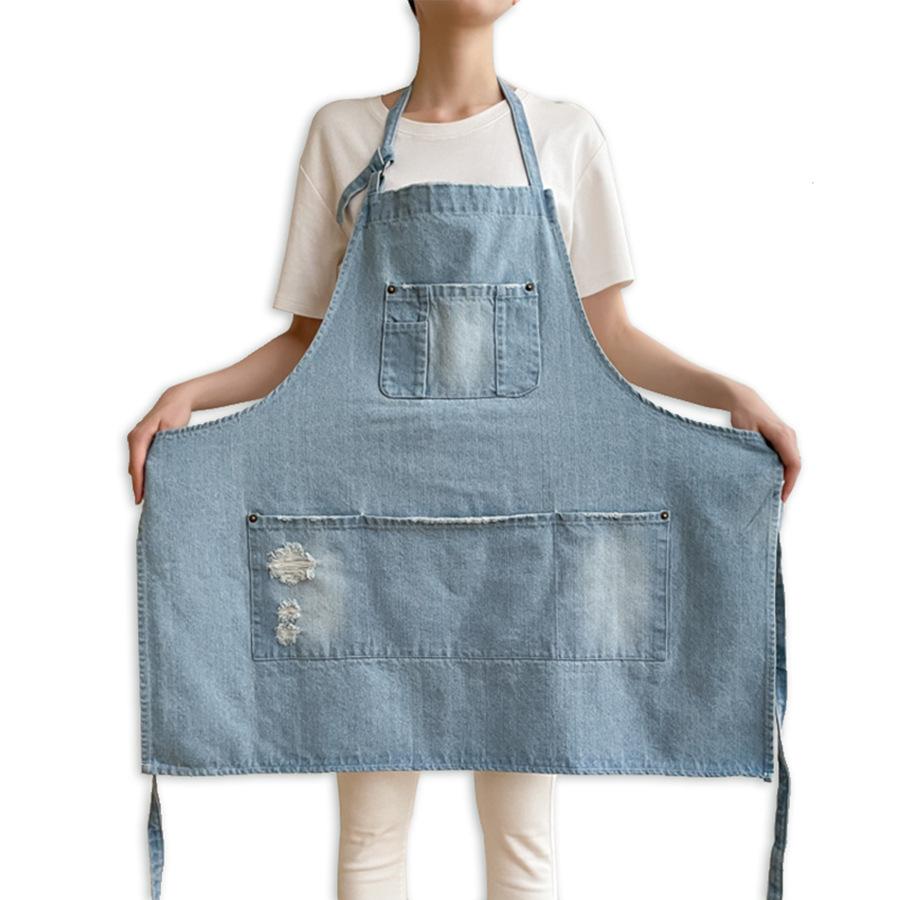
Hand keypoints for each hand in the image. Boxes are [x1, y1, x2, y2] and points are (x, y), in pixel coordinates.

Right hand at [127, 385, 193, 503]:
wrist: (176, 400)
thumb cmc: (176, 412)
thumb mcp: (172, 428)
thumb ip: (164, 445)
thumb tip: (157, 464)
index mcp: (139, 437)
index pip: (137, 465)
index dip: (138, 484)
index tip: (139, 499)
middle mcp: (134, 438)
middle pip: (134, 468)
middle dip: (139, 485)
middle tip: (145, 505)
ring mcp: (136, 440)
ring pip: (137, 465)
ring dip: (141, 480)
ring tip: (148, 498)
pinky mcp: (142, 442)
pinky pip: (140, 460)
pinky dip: (144, 472)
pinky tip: (150, 483)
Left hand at [729, 384, 800, 501]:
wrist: (743, 400)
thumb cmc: (744, 415)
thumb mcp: (748, 435)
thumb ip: (757, 452)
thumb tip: (761, 473)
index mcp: (783, 436)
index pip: (793, 464)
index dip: (790, 483)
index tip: (782, 497)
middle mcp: (790, 436)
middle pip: (794, 465)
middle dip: (788, 483)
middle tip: (776, 499)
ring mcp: (788, 436)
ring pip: (791, 461)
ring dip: (785, 476)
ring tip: (774, 491)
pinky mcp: (783, 437)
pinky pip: (786, 456)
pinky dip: (782, 468)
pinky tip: (772, 478)